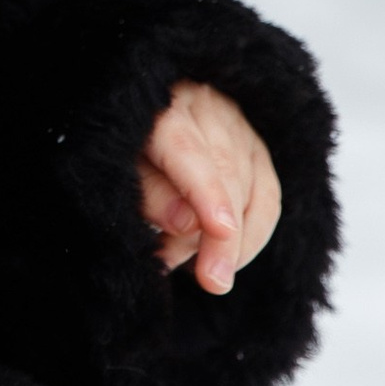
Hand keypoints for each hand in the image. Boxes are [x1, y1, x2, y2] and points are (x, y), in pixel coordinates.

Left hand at [139, 82, 280, 295]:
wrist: (138, 115)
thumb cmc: (120, 148)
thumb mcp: (115, 168)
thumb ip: (149, 193)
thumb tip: (187, 224)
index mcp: (160, 105)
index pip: (186, 148)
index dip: (205, 191)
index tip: (219, 230)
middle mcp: (204, 105)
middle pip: (226, 172)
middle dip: (222, 235)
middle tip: (210, 280)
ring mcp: (235, 121)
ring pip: (252, 185)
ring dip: (235, 239)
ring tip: (206, 274)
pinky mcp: (254, 143)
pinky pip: (269, 193)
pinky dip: (256, 231)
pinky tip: (233, 259)